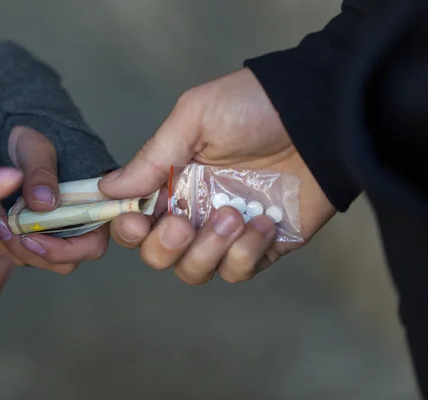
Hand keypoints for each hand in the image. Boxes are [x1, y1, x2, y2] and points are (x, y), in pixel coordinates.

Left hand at [0, 127, 109, 273]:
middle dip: (26, 249)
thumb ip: (42, 173)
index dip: (64, 250)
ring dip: (5, 240)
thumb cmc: (35, 142)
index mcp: (92, 209)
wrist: (13, 141)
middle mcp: (75, 229)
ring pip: (31, 259)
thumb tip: (45, 202)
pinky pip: (9, 249)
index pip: (91, 247)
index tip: (31, 237)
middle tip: (2, 224)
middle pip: (59, 262)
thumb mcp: (38, 149)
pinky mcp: (26, 236)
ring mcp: (50, 236)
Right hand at [100, 68, 334, 284]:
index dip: (129, 229)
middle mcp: (195, 209)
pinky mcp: (262, 245)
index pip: (135, 220)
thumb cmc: (254, 107)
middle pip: (159, 255)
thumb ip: (152, 158)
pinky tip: (264, 221)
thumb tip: (107, 188)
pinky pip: (238, 271)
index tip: (137, 221)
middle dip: (166, 246)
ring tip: (235, 215)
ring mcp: (227, 231)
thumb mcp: (195, 118)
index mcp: (173, 181)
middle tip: (187, 223)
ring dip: (209, 250)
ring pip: (194, 270)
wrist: (320, 115)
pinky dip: (247, 253)